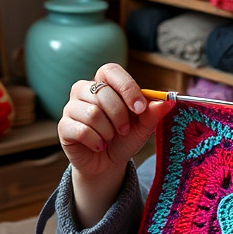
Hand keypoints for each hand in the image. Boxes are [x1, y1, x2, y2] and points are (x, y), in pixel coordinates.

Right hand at [57, 63, 171, 226]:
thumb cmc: (124, 138)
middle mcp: (84, 90)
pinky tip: (99, 145)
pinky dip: (96, 141)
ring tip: (110, 138)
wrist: (108, 163)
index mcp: (104, 83)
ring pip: (92, 113)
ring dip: (108, 131)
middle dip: (120, 116)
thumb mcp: (143, 127)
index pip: (111, 71)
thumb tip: (168, 100)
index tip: (140, 108)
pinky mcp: (64, 126)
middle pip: (102, 93)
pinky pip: (81, 130)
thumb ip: (153, 113)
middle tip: (124, 130)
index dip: (126, 87)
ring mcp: (71, 107)